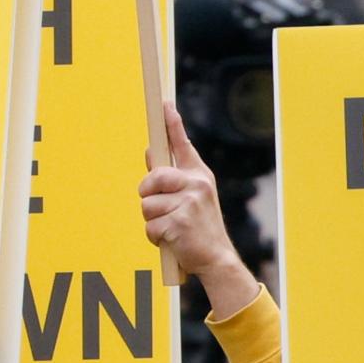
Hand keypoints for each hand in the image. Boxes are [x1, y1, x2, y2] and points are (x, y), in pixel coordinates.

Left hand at [141, 105, 263, 316]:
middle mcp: (196, 184)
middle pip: (152, 178)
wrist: (216, 258)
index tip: (163, 104)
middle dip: (148, 195)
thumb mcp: (192, 198)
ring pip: (146, 205)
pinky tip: (173, 241)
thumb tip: (151, 155)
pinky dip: (156, 238)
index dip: (171, 123)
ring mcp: (188, 202)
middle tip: (161, 209)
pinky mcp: (179, 221)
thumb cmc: (199, 228)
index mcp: (199, 175)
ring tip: (172, 228)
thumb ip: (173, 178)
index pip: (182, 144)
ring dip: (153, 221)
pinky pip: (150, 226)